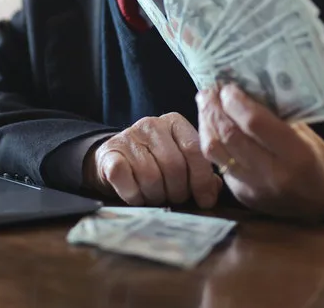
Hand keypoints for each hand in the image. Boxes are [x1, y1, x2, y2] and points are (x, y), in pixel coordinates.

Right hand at [82, 113, 222, 207]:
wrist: (113, 160)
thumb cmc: (154, 164)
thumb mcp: (180, 162)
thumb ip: (199, 172)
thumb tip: (214, 188)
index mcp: (175, 123)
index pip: (194, 149)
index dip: (202, 179)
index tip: (205, 201)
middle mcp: (151, 124)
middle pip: (174, 165)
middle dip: (178, 191)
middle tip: (174, 200)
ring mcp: (128, 136)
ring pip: (151, 176)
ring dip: (155, 196)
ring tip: (155, 197)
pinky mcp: (109, 153)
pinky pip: (126, 179)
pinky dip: (134, 195)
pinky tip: (137, 196)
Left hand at [196, 84, 323, 221]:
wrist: (321, 202)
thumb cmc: (317, 160)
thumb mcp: (306, 134)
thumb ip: (277, 115)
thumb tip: (245, 88)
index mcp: (296, 156)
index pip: (255, 123)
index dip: (236, 102)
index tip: (228, 86)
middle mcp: (272, 175)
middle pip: (229, 136)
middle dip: (214, 108)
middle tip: (209, 90)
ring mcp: (253, 187)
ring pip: (215, 151)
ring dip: (206, 123)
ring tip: (205, 104)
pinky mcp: (240, 194)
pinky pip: (217, 163)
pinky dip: (212, 140)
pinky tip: (212, 125)